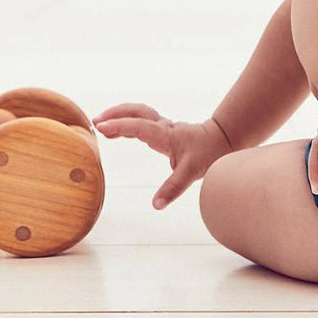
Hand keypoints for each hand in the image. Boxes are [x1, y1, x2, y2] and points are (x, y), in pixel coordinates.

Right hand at [91, 103, 234, 210]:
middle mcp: (161, 126)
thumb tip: (156, 205)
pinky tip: (117, 132)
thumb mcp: (191, 173)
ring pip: (137, 112)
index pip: (138, 126)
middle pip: (135, 112)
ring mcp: (162, 125)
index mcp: (165, 135)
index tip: (101, 128)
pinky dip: (126, 122)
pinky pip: (140, 120)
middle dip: (115, 115)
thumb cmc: (206, 154)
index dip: (119, 126)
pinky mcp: (162, 128)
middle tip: (96, 122)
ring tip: (100, 125)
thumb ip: (172, 188)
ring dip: (118, 115)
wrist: (221, 141)